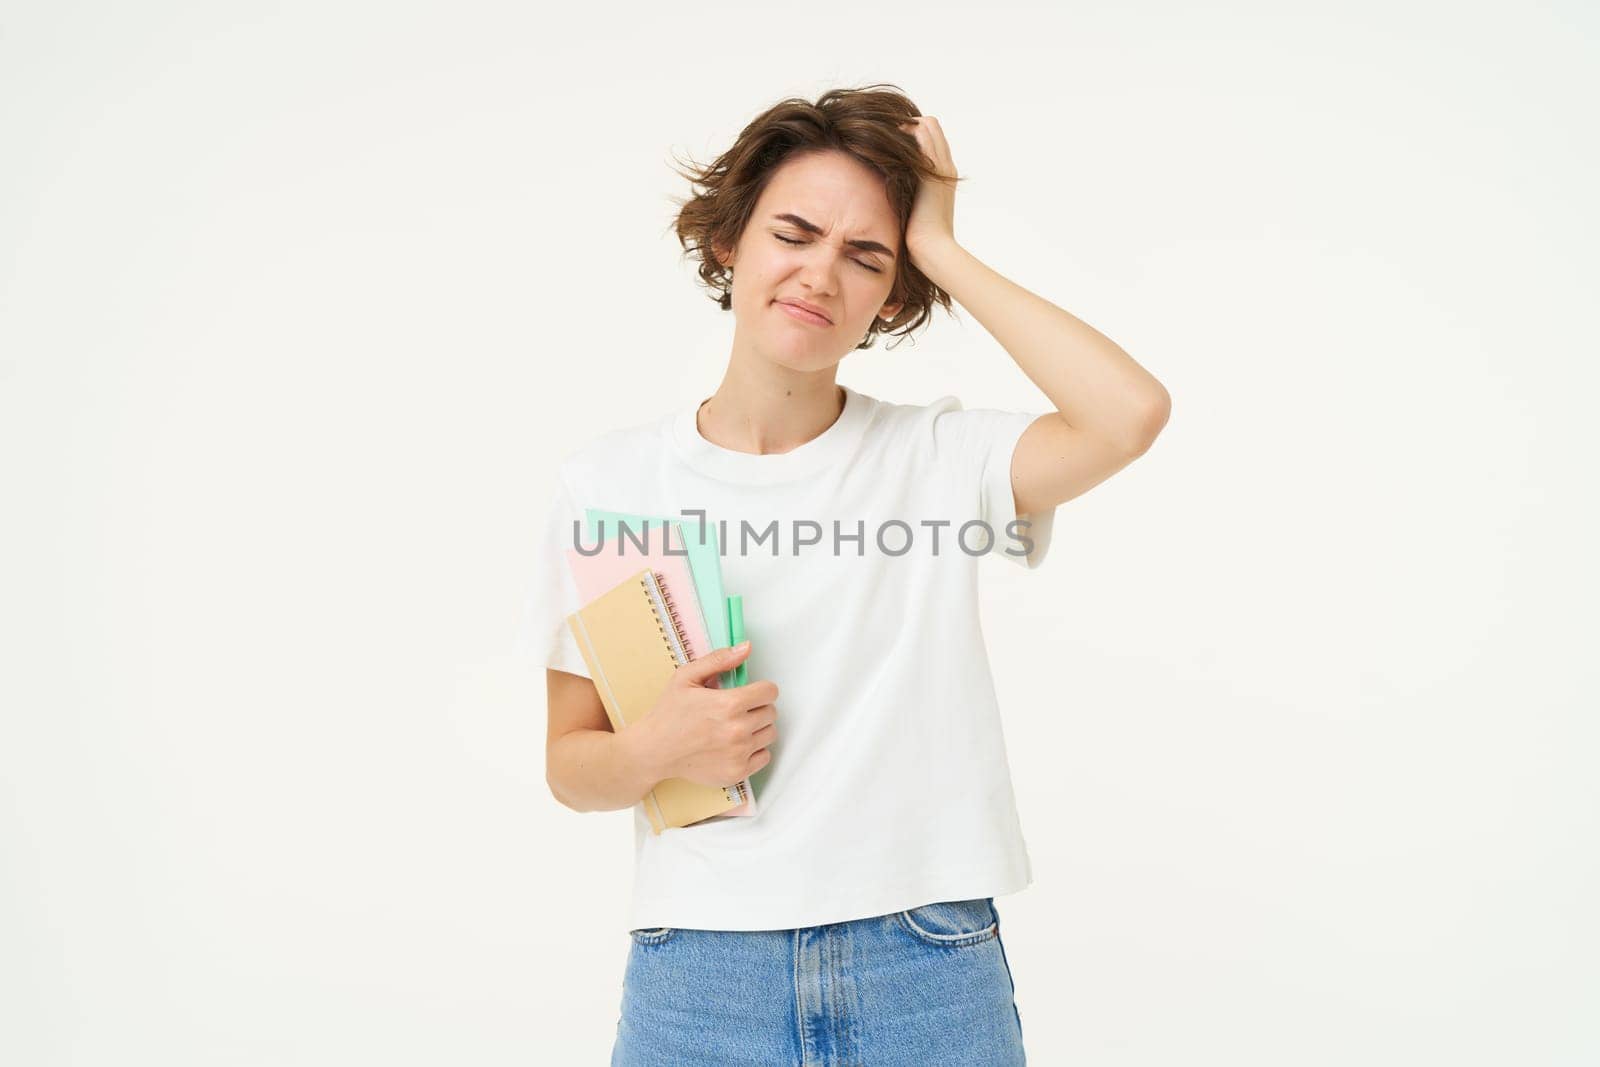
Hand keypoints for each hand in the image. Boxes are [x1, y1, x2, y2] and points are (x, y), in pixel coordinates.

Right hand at [631, 640, 777, 787]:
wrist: (654, 751)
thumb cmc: (669, 713)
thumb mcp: (686, 677)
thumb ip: (719, 660)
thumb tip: (746, 647)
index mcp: (729, 704)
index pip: (770, 692)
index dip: (761, 689)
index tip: (750, 693)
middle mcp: (737, 730)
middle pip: (771, 713)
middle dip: (757, 707)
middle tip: (737, 710)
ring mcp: (738, 754)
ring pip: (769, 734)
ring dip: (757, 728)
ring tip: (735, 727)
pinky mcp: (737, 772)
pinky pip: (764, 757)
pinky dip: (754, 750)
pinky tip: (735, 745)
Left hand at [896, 115, 960, 264]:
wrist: (933, 250)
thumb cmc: (920, 239)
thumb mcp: (914, 211)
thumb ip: (908, 197)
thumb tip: (890, 195)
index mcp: (944, 175)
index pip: (932, 136)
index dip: (912, 133)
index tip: (889, 144)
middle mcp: (946, 166)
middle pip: (930, 125)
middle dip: (906, 125)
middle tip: (883, 139)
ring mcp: (941, 167)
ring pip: (926, 125)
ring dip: (903, 127)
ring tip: (881, 140)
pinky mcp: (931, 172)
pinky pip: (921, 137)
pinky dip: (903, 134)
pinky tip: (883, 145)